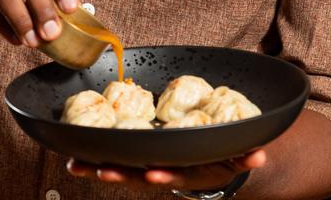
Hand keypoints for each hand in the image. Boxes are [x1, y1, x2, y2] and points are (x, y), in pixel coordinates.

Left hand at [65, 149, 266, 191]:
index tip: (153, 173)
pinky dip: (89, 160)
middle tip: (101, 172)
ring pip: (120, 170)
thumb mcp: (237, 157)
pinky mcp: (136, 158)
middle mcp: (165, 170)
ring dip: (97, 169)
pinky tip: (70, 159)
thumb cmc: (222, 155)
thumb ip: (247, 155)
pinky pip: (111, 159)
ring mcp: (149, 166)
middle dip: (120, 174)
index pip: (175, 173)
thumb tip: (260, 155)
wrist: (211, 161)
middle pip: (139, 175)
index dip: (163, 174)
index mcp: (189, 170)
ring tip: (76, 167)